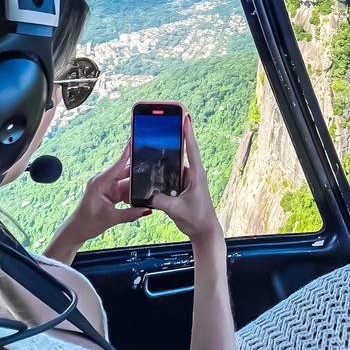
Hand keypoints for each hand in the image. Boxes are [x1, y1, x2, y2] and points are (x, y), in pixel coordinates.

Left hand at [45, 140, 150, 263]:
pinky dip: (133, 194)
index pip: (118, 164)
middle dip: (139, 172)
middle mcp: (104, 181)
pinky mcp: (110, 192)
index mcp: (100, 182)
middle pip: (125, 172)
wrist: (77, 230)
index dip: (127, 153)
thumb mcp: (111, 219)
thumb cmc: (88, 222)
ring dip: (137, 187)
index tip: (134, 140)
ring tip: (152, 187)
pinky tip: (142, 197)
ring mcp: (107, 186)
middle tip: (155, 168)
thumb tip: (148, 209)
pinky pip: (125, 190)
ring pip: (127, 182)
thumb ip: (131, 213)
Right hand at [150, 115, 222, 244]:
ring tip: (152, 146)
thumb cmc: (196, 219)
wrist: (204, 232)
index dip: (188, 133)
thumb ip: (159, 200)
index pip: (191, 149)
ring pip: (174, 166)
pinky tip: (152, 170)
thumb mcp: (175, 209)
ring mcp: (188, 181)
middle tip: (164, 125)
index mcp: (196, 174)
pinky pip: (172, 176)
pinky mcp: (183, 188)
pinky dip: (163, 173)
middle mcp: (193, 174)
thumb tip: (146, 194)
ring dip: (165, 159)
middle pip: (181, 153)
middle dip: (173, 140)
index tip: (185, 117)